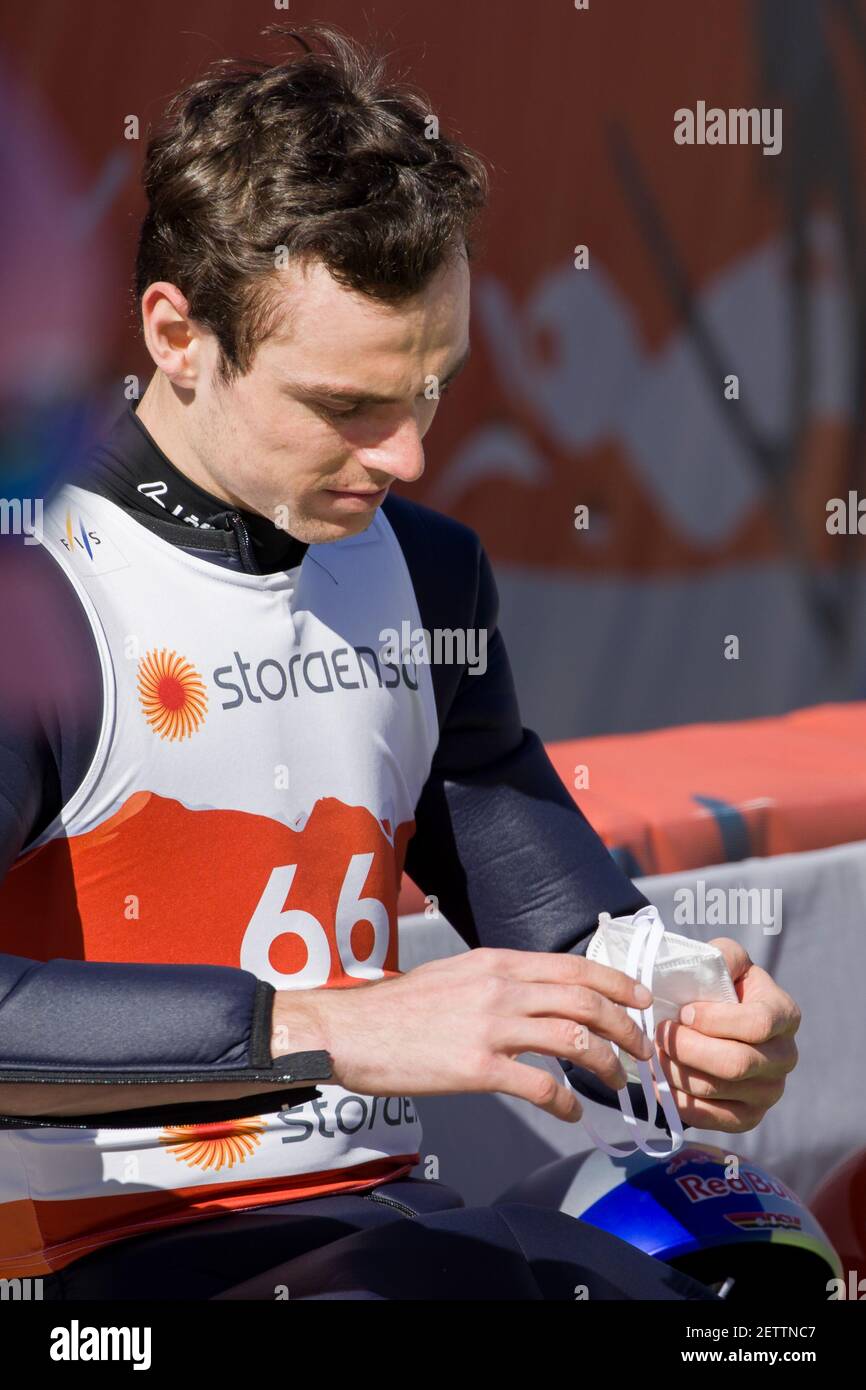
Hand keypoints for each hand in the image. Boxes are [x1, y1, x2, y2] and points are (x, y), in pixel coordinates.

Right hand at [271, 947, 656, 1122]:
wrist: (350, 1030)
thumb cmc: (397, 1008)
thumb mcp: (454, 974)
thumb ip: (497, 980)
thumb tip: (536, 994)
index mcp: (497, 962)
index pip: (575, 965)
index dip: (617, 982)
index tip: (641, 999)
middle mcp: (500, 988)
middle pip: (585, 1000)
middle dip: (625, 1026)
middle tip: (643, 1048)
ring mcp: (489, 1026)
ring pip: (573, 1038)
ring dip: (606, 1062)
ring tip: (617, 1081)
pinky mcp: (475, 1068)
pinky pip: (540, 1085)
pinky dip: (565, 1101)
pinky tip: (570, 1112)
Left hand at [652, 937, 799, 1131]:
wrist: (719, 1023)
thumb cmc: (721, 987)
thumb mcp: (726, 961)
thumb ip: (723, 955)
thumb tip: (712, 966)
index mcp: (784, 1015)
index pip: (756, 1024)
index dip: (715, 1020)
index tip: (684, 1011)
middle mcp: (785, 1057)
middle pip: (735, 1063)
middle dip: (688, 1048)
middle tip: (659, 1034)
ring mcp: (770, 1092)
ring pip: (716, 1089)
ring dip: (676, 1071)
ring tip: (654, 1052)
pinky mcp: (749, 1117)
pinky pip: (711, 1117)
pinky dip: (679, 1100)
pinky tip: (660, 1080)